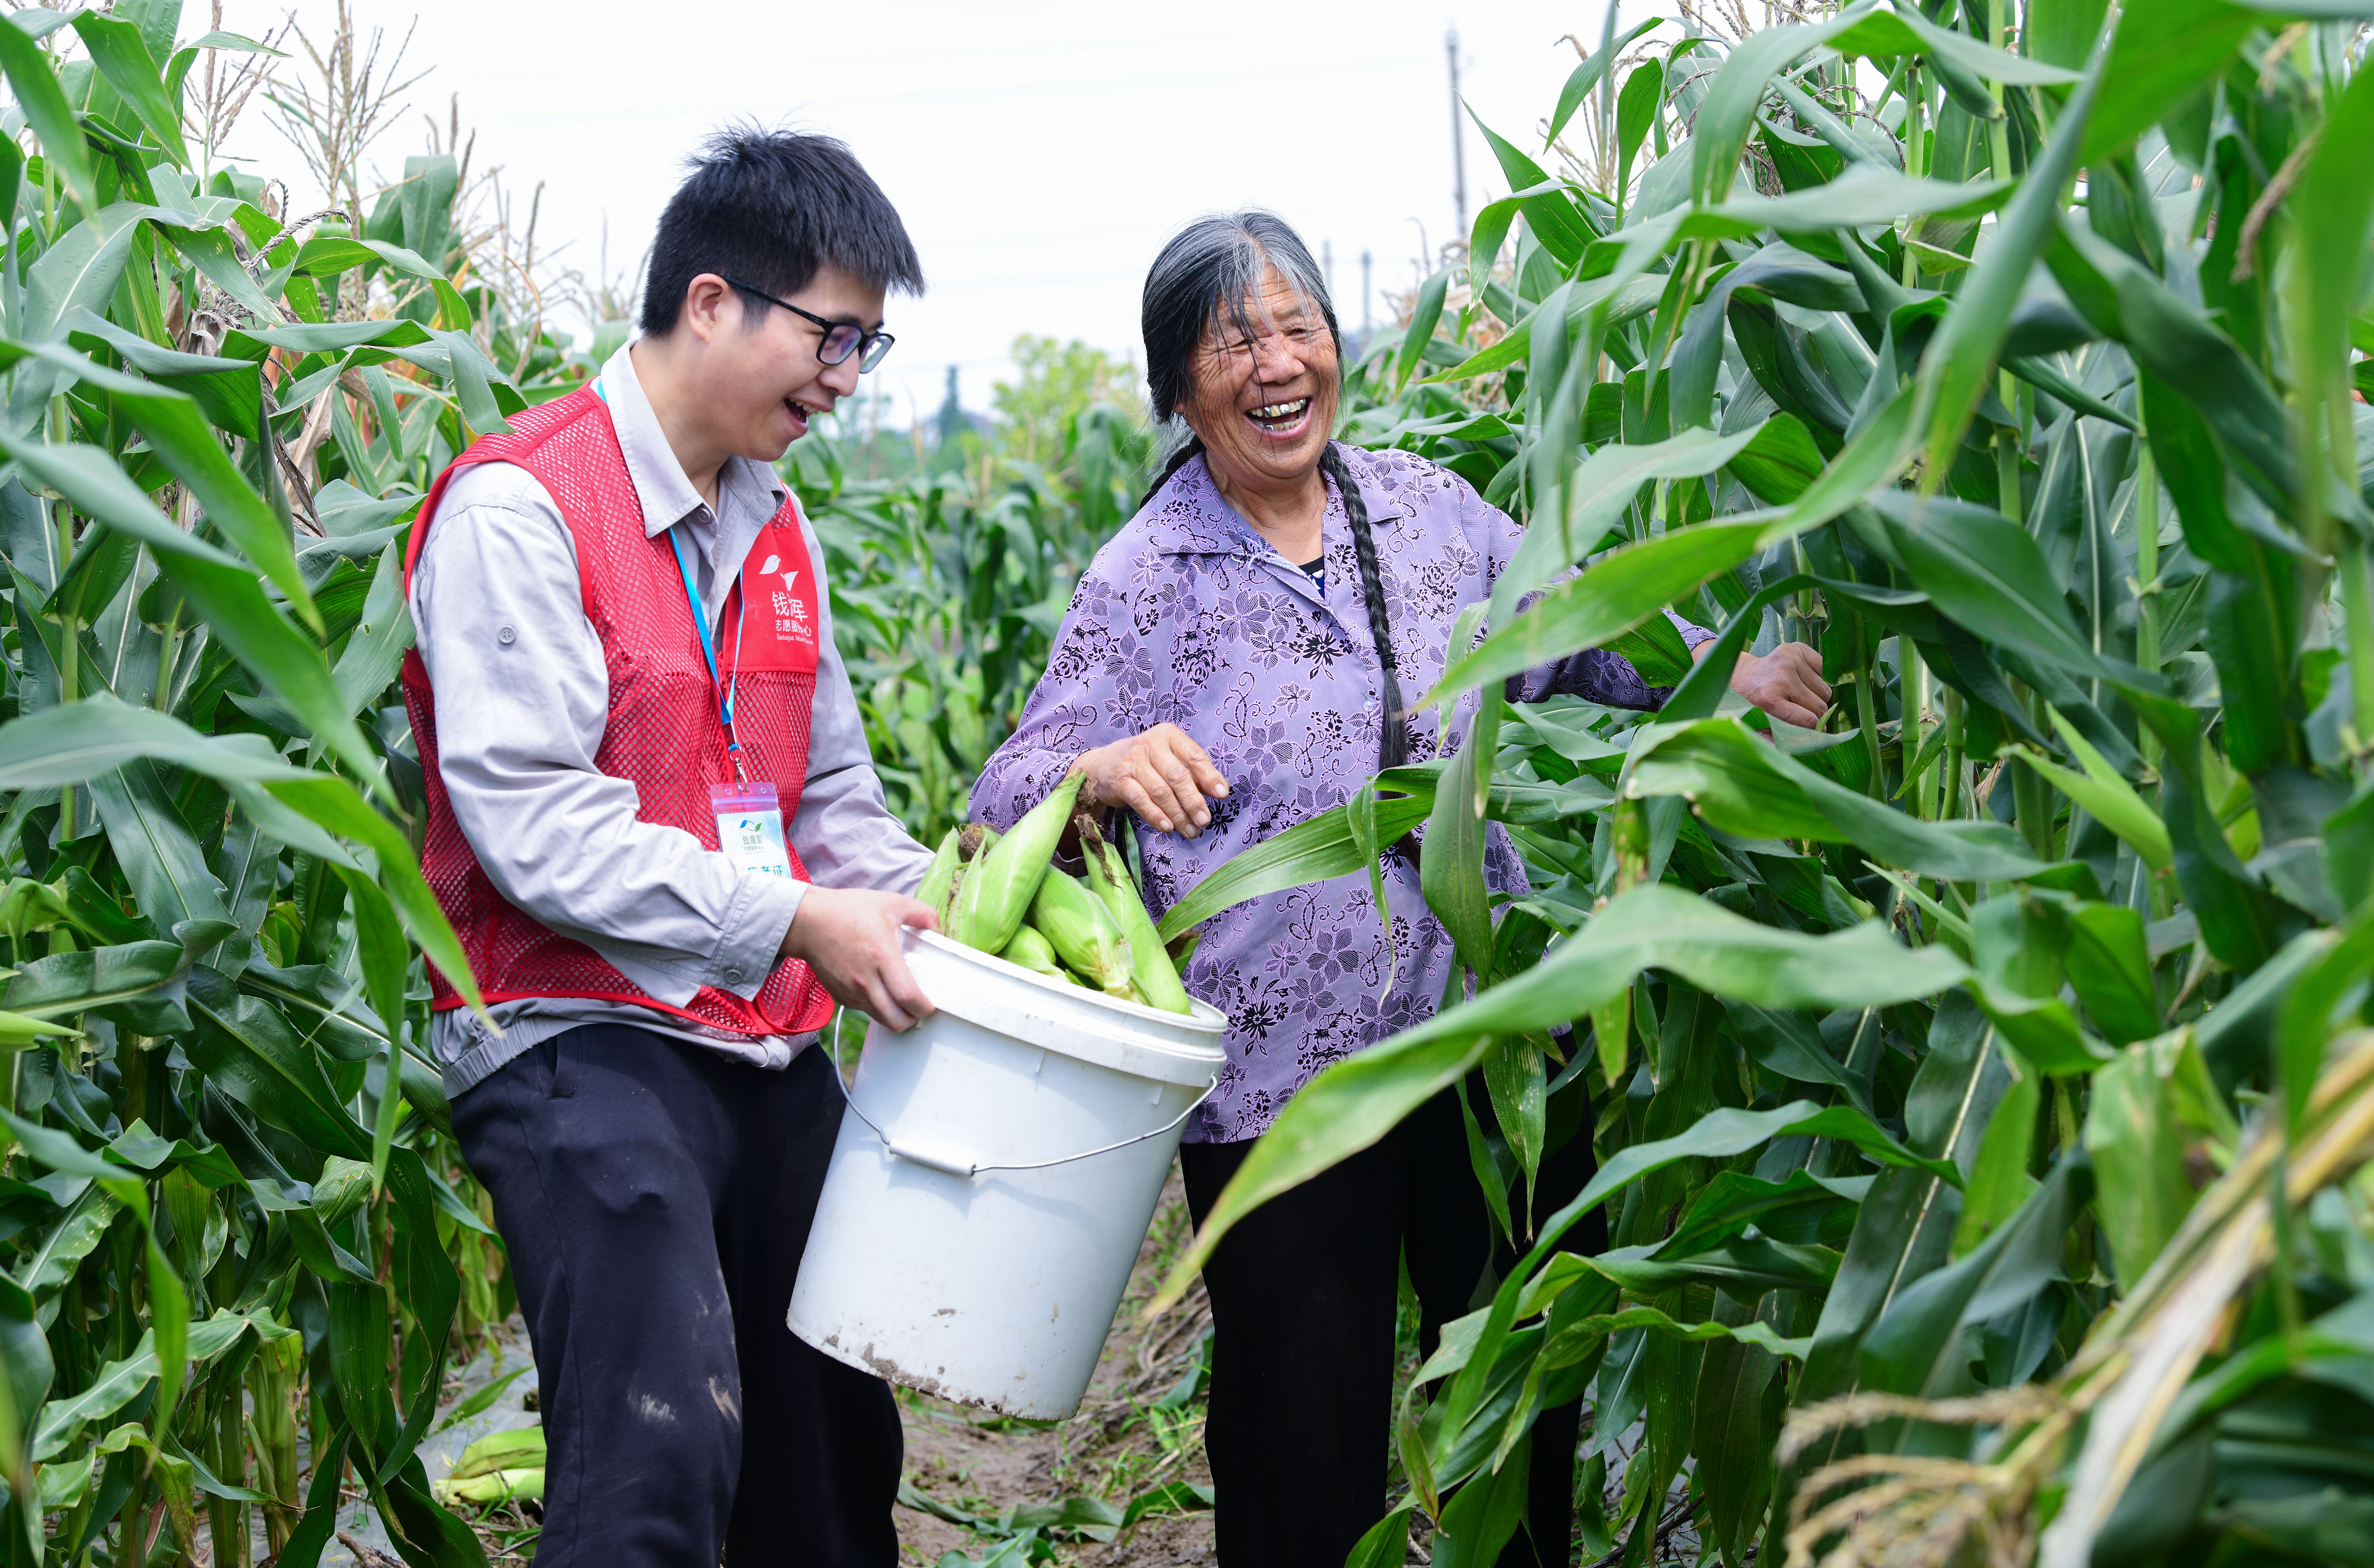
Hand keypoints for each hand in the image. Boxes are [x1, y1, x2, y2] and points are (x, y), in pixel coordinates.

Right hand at [778, 887, 936, 1031]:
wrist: (807, 921)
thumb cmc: (846, 910)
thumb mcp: (890, 903)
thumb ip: (921, 913)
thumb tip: (938, 927)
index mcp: (881, 956)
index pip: (908, 997)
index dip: (924, 1008)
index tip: (931, 1004)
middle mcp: (865, 979)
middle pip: (895, 1020)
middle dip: (913, 1019)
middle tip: (919, 1007)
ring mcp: (850, 991)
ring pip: (880, 1019)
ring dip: (895, 1016)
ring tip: (902, 1001)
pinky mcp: (840, 996)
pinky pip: (864, 1011)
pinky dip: (877, 1008)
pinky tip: (880, 991)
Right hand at [1070, 724, 1230, 837]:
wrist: (1103, 766)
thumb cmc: (1146, 763)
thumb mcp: (1170, 759)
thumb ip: (1193, 772)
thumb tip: (1220, 790)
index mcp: (1168, 735)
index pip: (1193, 755)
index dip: (1209, 776)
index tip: (1222, 794)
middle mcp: (1150, 744)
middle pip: (1177, 775)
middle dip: (1194, 801)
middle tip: (1205, 820)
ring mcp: (1132, 762)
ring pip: (1161, 791)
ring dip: (1178, 814)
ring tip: (1190, 830)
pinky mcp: (1120, 780)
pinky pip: (1141, 801)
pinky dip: (1156, 816)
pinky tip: (1168, 827)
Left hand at [1717, 641, 1830, 729]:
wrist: (1740, 675)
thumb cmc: (1751, 703)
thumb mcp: (1758, 725)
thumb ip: (1777, 738)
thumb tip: (1804, 745)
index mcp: (1768, 700)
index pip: (1808, 720)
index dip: (1815, 728)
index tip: (1816, 730)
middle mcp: (1780, 677)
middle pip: (1820, 705)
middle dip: (1816, 713)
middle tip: (1803, 710)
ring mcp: (1790, 660)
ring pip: (1825, 689)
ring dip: (1817, 695)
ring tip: (1798, 693)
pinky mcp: (1796, 648)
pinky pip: (1823, 669)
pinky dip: (1817, 676)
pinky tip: (1800, 678)